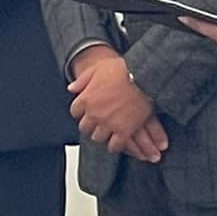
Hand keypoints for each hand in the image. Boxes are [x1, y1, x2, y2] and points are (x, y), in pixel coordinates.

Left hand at [68, 46, 166, 161]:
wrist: (145, 78)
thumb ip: (83, 80)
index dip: (81, 112)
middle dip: (90, 125)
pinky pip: (114, 146)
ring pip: (97, 138)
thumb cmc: (124, 70)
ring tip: (107, 132)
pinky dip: (114, 146)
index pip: (75, 112)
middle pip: (85, 128)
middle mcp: (94, 114)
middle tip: (96, 124)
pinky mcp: (124, 132)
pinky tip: (117, 141)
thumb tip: (71, 88)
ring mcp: (108, 124)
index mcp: (86, 99)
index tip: (87, 111)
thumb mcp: (99, 69)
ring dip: (102, 135)